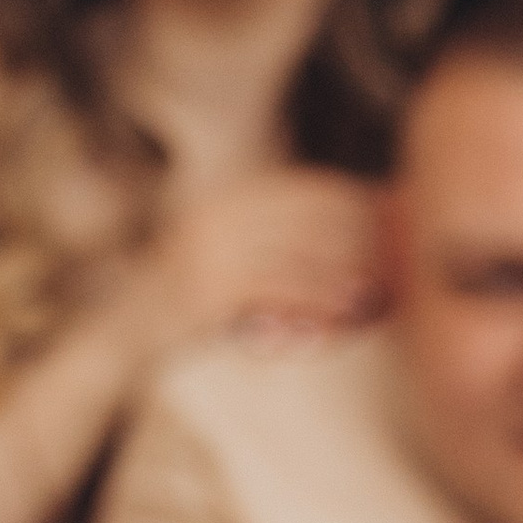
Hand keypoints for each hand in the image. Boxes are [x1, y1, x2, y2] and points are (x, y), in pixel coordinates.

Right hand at [122, 167, 380, 369]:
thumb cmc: (185, 302)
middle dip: (357, 235)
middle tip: (399, 253)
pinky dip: (318, 302)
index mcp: (226, 200)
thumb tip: (336, 243)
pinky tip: (346, 313)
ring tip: (380, 290)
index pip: (301, 188)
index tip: (390, 212)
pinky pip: (280, 291)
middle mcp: (219, 216)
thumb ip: (267, 241)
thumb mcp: (223, 256)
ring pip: (299, 255)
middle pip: (308, 217)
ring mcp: (212, 251)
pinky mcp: (211, 289)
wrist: (123, 334)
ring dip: (344, 273)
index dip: (349, 199)